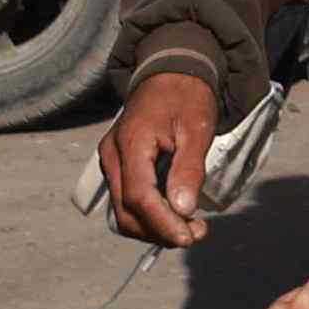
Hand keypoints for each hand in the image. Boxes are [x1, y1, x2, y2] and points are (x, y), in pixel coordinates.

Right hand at [104, 66, 227, 248]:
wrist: (171, 71)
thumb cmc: (187, 96)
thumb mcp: (197, 128)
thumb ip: (188, 169)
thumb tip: (183, 210)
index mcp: (130, 143)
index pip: (138, 197)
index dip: (162, 223)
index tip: (188, 237)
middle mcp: (112, 155)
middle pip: (126, 212)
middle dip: (158, 231)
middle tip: (195, 234)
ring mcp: (111, 161)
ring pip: (123, 212)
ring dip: (153, 228)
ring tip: (189, 228)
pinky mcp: (118, 165)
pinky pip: (127, 200)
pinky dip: (148, 215)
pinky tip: (174, 215)